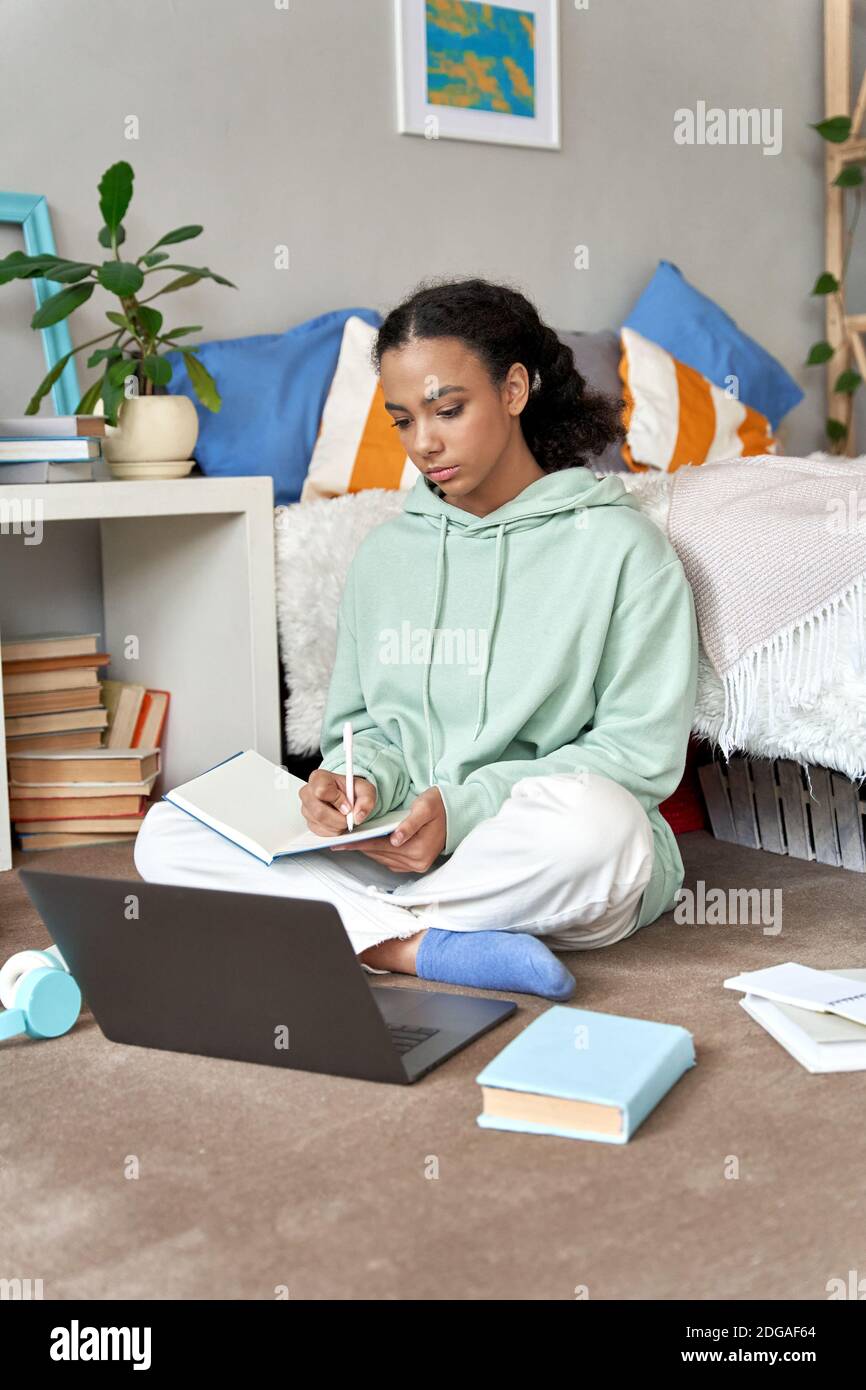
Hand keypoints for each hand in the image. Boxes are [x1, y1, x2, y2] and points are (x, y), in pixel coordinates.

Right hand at [300, 768, 377, 836]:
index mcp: (319, 778)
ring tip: (344, 817)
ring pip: (320, 823)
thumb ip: (366, 799)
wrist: (349, 797)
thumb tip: (358, 816)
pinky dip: (333, 830)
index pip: (322, 790)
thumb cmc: (352, 790)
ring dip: (337, 825)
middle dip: (339, 818)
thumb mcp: (365, 789)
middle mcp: (308, 792)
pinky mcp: (309, 822)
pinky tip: (338, 822)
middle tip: (349, 816)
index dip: (337, 800)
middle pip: (319, 811)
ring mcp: (306, 808)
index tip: (348, 805)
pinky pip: (321, 832)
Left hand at [330, 787, 445, 872]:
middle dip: (360, 847)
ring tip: (349, 843)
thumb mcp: (424, 809)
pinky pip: (390, 861)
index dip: (359, 844)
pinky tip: (368, 845)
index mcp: (418, 850)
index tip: (341, 843)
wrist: (456, 814)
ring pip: (382, 859)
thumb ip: (409, 825)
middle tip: (339, 842)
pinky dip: (378, 853)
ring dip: (367, 851)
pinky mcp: (414, 864)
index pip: (381, 847)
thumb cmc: (439, 806)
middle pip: (379, 855)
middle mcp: (417, 862)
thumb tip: (396, 840)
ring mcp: (416, 865)